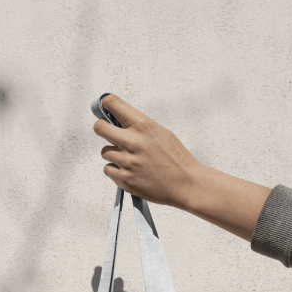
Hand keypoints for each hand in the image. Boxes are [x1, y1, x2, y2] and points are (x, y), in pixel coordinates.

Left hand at [93, 94, 271, 242]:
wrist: (190, 187)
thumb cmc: (180, 159)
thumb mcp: (164, 134)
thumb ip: (142, 126)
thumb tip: (121, 116)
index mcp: (146, 125)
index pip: (113, 104)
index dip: (106, 104)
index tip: (105, 106)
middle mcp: (135, 141)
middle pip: (100, 128)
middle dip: (103, 130)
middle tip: (112, 134)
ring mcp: (129, 162)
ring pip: (105, 153)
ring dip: (113, 155)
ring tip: (131, 160)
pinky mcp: (127, 180)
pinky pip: (109, 171)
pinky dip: (116, 172)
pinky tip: (131, 173)